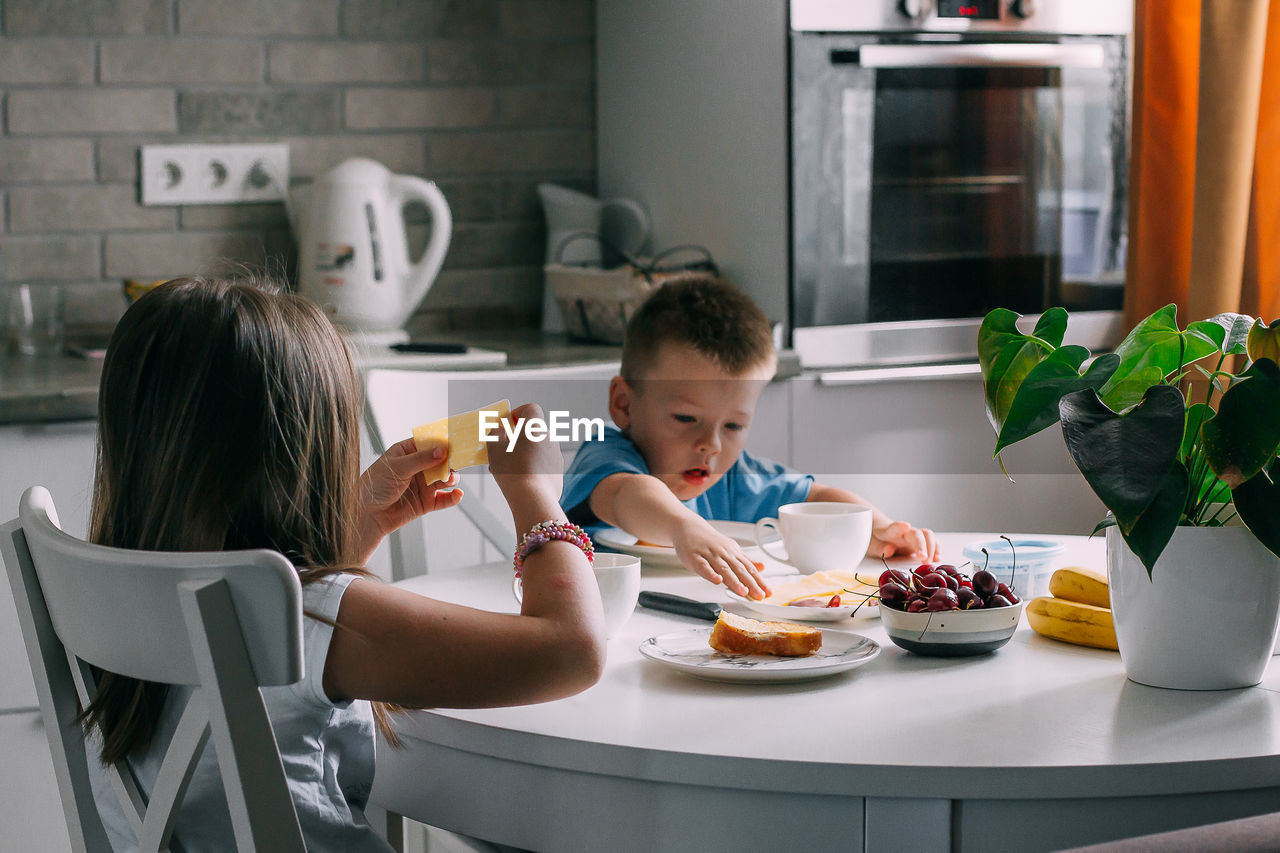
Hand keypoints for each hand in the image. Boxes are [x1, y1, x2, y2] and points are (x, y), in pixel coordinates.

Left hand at [357, 437, 463, 561]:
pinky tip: (457, 494)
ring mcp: (423, 485)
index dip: (442, 442)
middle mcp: (418, 467)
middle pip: (441, 460)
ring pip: (445, 478)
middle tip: (459, 461)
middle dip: (451, 461)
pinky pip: (444, 499)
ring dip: (451, 478)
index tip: (455, 442)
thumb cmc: (374, 486)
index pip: (429, 443)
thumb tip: (442, 450)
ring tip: (449, 479)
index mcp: (408, 452)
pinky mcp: (426, 502)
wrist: (367, 514)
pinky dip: (453, 497)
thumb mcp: (397, 468)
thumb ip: (421, 459)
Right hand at [487, 403, 564, 507]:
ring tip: (509, 468)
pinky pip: (544, 463)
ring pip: (539, 448)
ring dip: (525, 452)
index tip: (507, 425)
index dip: (518, 412)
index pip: (531, 408)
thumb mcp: (494, 448)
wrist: (533, 499)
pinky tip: (521, 479)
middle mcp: (550, 438)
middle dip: (519, 437)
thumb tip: (500, 429)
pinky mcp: (558, 472)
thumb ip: (496, 432)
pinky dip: (534, 467)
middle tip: (504, 449)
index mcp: (536, 427)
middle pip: (534, 430)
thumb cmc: (512, 471)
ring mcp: (556, 455)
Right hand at [671, 517, 770, 599]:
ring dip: (734, 581)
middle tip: (760, 595)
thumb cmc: (709, 541)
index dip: (759, 581)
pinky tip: (717, 581)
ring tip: (743, 591)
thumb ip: (744, 561)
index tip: (768, 592)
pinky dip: (710, 574)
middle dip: (751, 584)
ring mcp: (710, 556)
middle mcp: (724, 554)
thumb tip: (762, 567)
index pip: (749, 569)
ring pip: (724, 569)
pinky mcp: (695, 558)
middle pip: (739, 570)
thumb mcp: (730, 549)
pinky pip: (704, 567)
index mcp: (733, 553)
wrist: (688, 527)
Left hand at [870, 520, 938, 561]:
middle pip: (917, 533)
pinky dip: (937, 550)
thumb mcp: (872, 546)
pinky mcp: (922, 543)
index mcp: (890, 532)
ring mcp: (915, 537)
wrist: (882, 535)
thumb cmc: (877, 540)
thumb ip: (879, 547)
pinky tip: (937, 558)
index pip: (894, 528)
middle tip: (923, 558)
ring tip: (929, 562)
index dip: (899, 527)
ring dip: (932, 548)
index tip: (905, 526)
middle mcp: (905, 533)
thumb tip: (889, 550)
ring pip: (928, 536)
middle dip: (922, 545)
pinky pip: (933, 543)